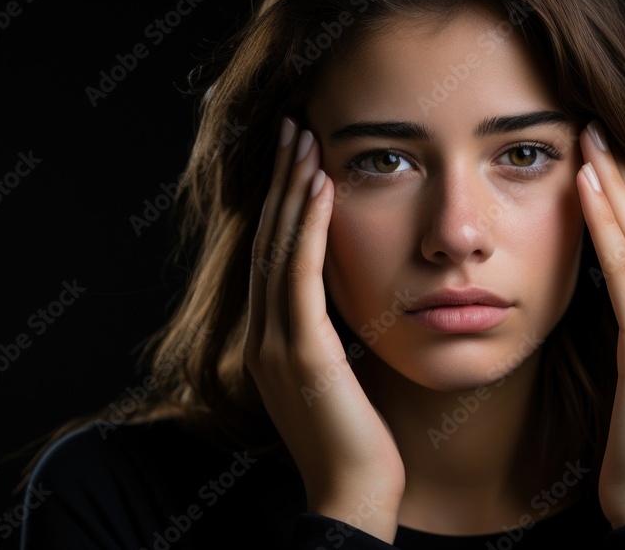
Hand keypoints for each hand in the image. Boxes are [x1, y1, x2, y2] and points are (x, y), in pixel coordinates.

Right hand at [242, 117, 404, 540]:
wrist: (355, 496)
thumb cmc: (360, 438)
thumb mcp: (342, 373)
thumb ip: (335, 333)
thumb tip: (353, 295)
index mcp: (272, 338)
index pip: (272, 254)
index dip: (282, 202)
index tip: (299, 157)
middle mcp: (263, 334)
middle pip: (267, 239)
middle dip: (280, 180)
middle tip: (294, 128)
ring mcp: (275, 342)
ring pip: (277, 247)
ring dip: (291, 189)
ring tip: (305, 139)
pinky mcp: (300, 353)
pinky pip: (298, 275)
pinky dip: (306, 227)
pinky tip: (319, 186)